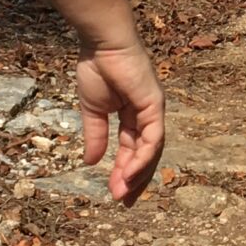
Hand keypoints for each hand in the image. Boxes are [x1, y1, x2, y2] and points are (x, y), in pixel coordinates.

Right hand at [77, 38, 166, 204]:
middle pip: (146, 155)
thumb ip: (95, 136)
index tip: (114, 194)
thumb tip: (91, 162)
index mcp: (133, 116)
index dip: (124, 172)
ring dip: (138, 173)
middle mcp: (147, 115)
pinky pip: (152, 138)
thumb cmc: (97, 68)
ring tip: (123, 193)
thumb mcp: (93, 111)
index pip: (133, 150)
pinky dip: (143, 157)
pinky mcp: (154, 105)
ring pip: (151, 150)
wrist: (101, 44)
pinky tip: (130, 173)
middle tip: (123, 202)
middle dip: (135, 180)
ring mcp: (153, 110)